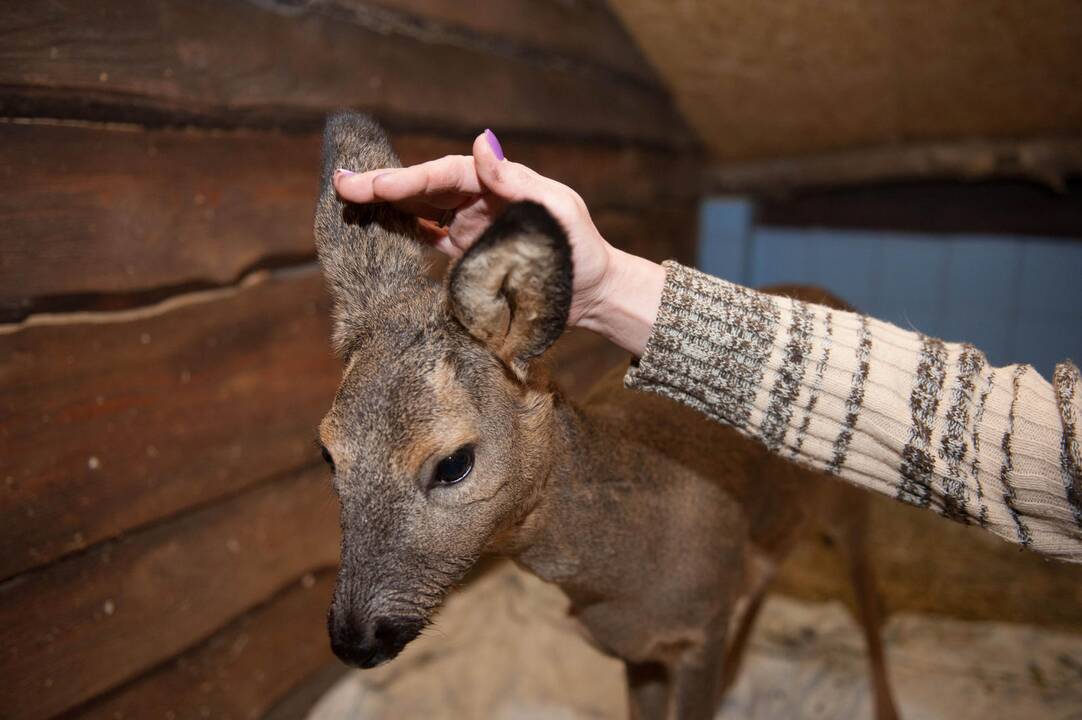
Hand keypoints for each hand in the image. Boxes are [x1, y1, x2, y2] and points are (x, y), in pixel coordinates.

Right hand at [333, 129, 663, 354]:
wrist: (593, 293)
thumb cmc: (581, 249)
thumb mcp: (557, 210)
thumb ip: (517, 181)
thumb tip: (483, 142)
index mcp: (498, 182)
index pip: (444, 176)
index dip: (408, 179)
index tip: (374, 185)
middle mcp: (478, 199)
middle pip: (423, 188)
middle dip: (382, 186)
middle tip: (340, 185)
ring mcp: (469, 227)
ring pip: (418, 210)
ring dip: (384, 207)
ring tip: (344, 203)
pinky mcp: (466, 255)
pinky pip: (426, 238)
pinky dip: (400, 233)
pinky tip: (373, 232)